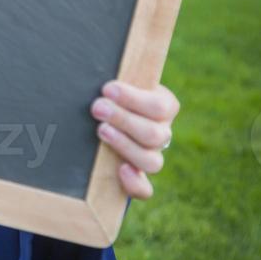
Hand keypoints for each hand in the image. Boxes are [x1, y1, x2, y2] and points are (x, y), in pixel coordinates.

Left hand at [89, 80, 179, 199]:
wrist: (105, 111)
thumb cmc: (112, 92)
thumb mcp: (119, 82)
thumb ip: (117, 81)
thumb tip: (96, 69)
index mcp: (164, 106)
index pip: (160, 106)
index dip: (133, 99)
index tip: (107, 88)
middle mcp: (162, 132)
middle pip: (154, 134)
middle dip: (123, 120)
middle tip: (97, 108)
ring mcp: (152, 155)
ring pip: (152, 161)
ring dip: (125, 145)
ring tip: (101, 130)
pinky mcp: (138, 176)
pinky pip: (145, 189)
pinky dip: (134, 183)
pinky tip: (120, 169)